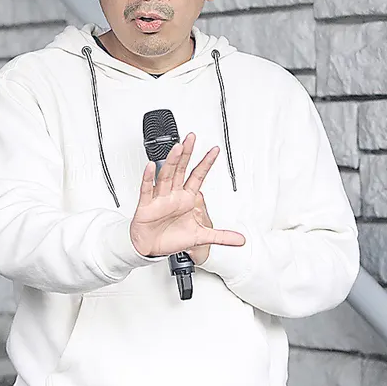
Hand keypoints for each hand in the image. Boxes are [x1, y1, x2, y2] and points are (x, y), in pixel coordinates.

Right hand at [129, 133, 244, 257]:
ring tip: (178, 148)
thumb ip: (221, 236)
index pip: (198, 176)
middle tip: (192, 137)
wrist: (151, 248)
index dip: (206, 163)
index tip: (215, 150)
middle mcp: (173, 195)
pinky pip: (147, 189)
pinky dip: (148, 178)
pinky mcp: (146, 205)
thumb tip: (240, 239)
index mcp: (186, 199)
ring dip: (172, 161)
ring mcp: (160, 198)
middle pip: (181, 169)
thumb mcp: (201, 237)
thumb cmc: (170, 238)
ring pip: (166, 175)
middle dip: (187, 153)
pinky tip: (151, 167)